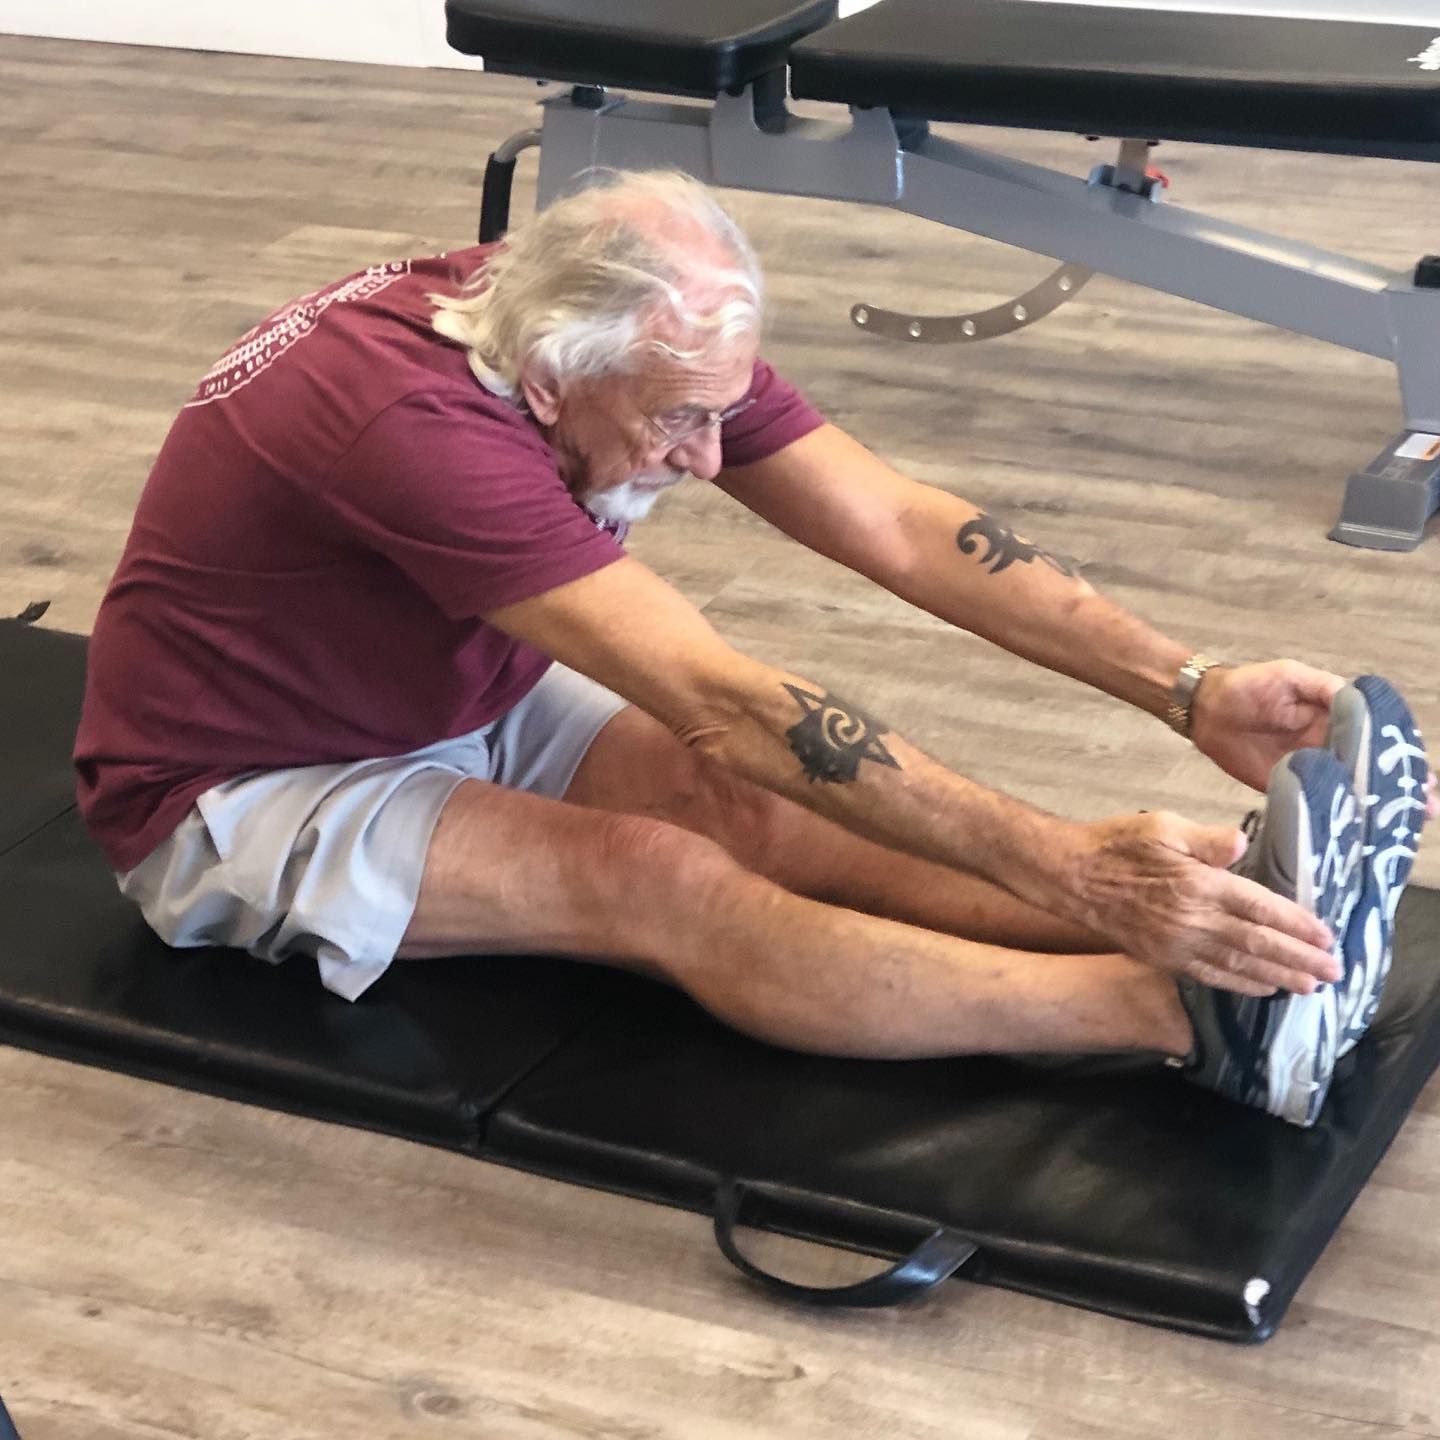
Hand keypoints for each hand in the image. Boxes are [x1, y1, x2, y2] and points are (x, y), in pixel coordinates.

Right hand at [1063, 811, 1341, 996]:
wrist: (1070, 876)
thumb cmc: (1116, 844)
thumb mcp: (1161, 827)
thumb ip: (1205, 839)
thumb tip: (1240, 843)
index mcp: (1198, 885)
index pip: (1260, 909)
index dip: (1297, 925)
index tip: (1326, 938)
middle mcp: (1192, 920)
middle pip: (1257, 944)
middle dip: (1299, 959)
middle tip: (1333, 973)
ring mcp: (1177, 944)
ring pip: (1238, 966)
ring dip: (1278, 977)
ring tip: (1310, 987)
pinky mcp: (1162, 957)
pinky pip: (1209, 976)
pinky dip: (1240, 985)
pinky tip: (1262, 988)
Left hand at [1190, 660, 1438, 819]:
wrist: (1205, 709)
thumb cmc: (1249, 684)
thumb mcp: (1291, 677)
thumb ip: (1324, 688)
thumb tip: (1359, 699)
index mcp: (1336, 719)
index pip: (1379, 741)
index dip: (1402, 759)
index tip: (1425, 779)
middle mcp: (1328, 747)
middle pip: (1371, 771)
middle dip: (1398, 790)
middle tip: (1424, 811)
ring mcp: (1309, 770)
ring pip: (1348, 792)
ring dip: (1372, 809)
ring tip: (1399, 828)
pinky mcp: (1285, 787)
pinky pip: (1313, 805)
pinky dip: (1332, 818)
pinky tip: (1351, 835)